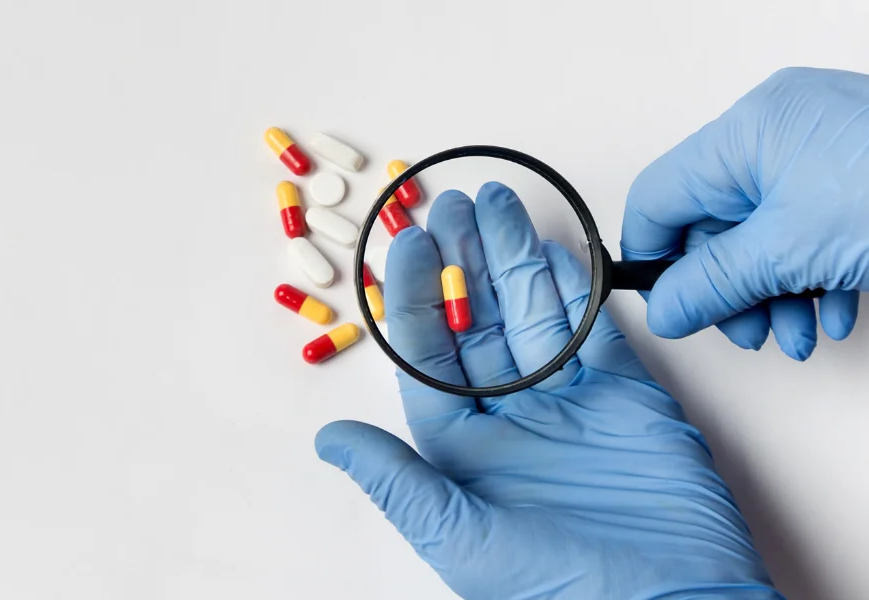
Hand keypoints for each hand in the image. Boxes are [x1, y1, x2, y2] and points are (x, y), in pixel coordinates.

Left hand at [316, 183, 780, 598]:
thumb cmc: (559, 587)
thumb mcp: (458, 536)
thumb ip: (395, 479)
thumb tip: (327, 439)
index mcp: (462, 447)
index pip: (427, 356)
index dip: (414, 298)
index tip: (409, 245)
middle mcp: (510, 417)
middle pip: (477, 323)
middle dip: (462, 263)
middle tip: (451, 204)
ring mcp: (568, 402)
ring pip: (532, 314)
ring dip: (512, 259)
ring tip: (495, 205)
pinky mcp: (626, 396)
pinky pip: (594, 330)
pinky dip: (576, 289)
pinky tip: (551, 248)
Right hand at [622, 67, 868, 359]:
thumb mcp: (793, 251)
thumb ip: (715, 284)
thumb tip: (666, 311)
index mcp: (745, 133)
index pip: (659, 198)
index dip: (654, 259)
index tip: (669, 308)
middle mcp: (773, 135)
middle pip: (712, 225)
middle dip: (729, 290)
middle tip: (748, 331)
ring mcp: (814, 153)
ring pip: (759, 236)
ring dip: (770, 295)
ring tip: (797, 333)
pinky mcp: (847, 178)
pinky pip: (802, 230)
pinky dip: (809, 278)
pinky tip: (833, 312)